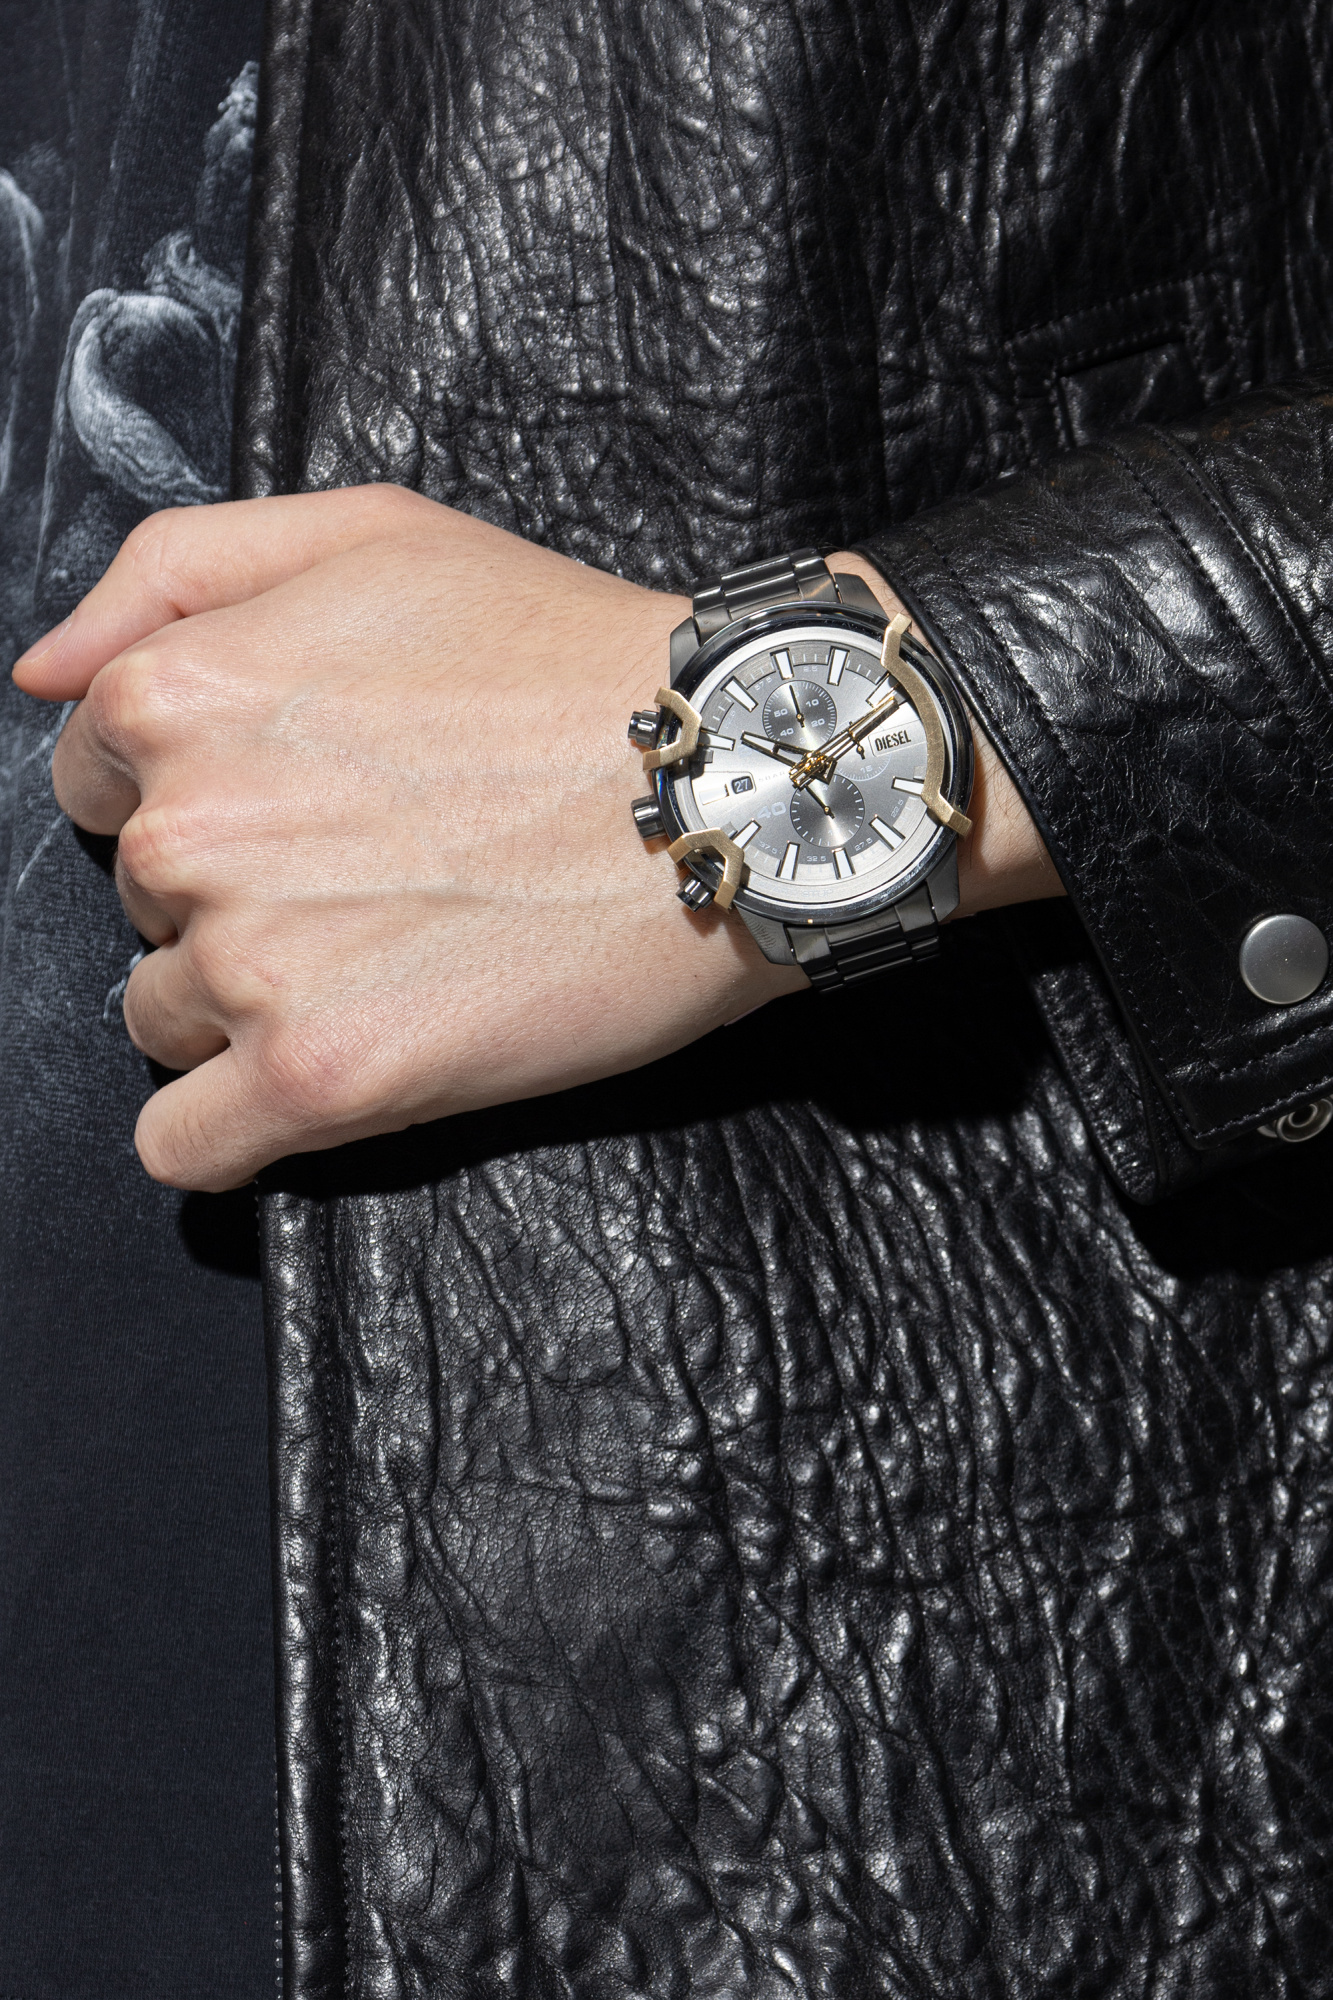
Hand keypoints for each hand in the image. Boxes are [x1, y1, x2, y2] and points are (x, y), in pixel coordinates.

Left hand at [13, 497, 1059, 1191]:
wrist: (731, 782)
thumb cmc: (565, 654)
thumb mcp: (370, 530)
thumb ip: (169, 571)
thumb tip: (39, 674)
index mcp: (176, 694)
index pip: (101, 783)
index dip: (204, 791)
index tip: (311, 800)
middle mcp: (189, 830)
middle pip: (141, 904)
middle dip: (233, 893)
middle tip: (380, 871)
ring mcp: (250, 963)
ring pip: (163, 1018)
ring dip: (249, 1005)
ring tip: (393, 959)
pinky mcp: (321, 1080)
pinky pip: (184, 1148)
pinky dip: (231, 1128)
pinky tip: (323, 1075)